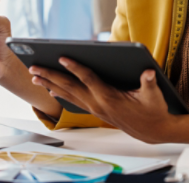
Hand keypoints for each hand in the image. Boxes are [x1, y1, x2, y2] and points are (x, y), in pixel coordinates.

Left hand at [29, 58, 179, 143]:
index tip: (62, 57)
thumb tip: (148, 72)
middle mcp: (97, 103)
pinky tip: (52, 91)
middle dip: (50, 77)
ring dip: (50, 85)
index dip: (75, 67)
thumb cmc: (153, 110)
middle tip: (34, 67)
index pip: (88, 79)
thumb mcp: (154, 95)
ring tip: (35, 77)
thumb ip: (149, 82)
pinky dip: (61, 95)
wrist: (153, 131)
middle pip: (69, 87)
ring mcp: (94, 108)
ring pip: (68, 95)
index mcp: (109, 97)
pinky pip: (73, 101)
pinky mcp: (95, 111)